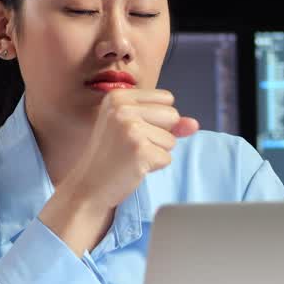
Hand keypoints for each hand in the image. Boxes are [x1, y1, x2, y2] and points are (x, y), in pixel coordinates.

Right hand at [63, 87, 197, 208]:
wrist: (89, 187)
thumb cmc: (111, 156)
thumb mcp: (134, 128)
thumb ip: (166, 122)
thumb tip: (194, 123)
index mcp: (118, 96)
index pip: (166, 98)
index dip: (158, 119)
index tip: (132, 131)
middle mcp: (122, 107)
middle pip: (172, 115)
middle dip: (160, 135)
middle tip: (131, 146)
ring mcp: (130, 128)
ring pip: (172, 139)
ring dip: (156, 152)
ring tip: (130, 157)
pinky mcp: (140, 151)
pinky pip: (167, 158)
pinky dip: (154, 167)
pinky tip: (133, 167)